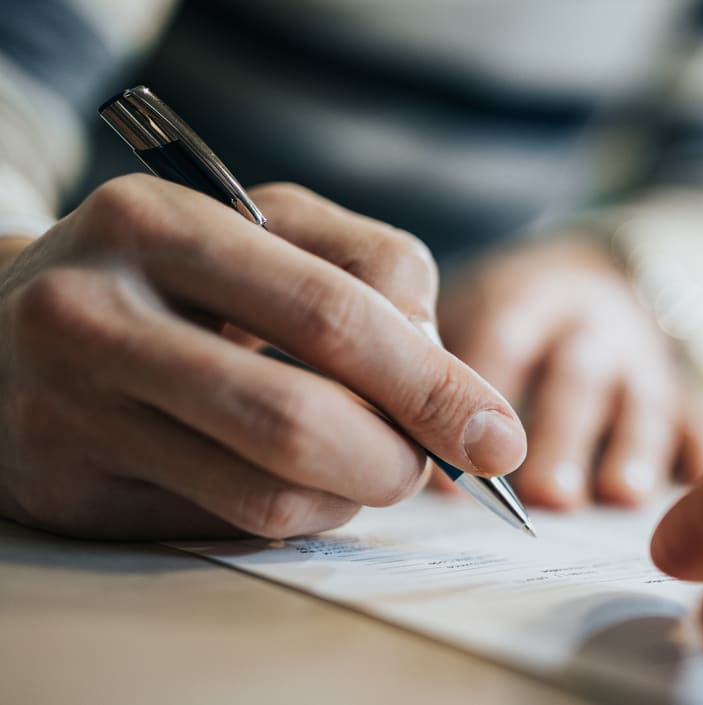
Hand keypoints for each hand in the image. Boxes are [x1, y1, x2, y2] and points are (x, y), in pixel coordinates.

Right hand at [0, 176, 525, 538]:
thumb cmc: (171, 273)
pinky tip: (292, 478)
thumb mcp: (266, 227)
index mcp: (157, 226)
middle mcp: (95, 316)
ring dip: (352, 495)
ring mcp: (70, 413)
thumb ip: (373, 272)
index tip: (497, 433)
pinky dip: (294, 514)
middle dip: (399, 457)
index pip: (332, 313)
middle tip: (428, 464)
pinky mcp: (69, 491)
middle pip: (300, 420)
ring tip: (361, 463)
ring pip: (268, 493)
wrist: (5, 326)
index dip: (433, 384)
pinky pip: (226, 527)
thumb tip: (449, 379)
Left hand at [439, 239, 702, 508]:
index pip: (503, 339)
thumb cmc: (512, 315)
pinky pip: (694, 413)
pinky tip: (698, 477)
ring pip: (643, 399)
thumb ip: (438, 367)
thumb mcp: (472, 311)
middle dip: (563, 435)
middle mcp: (590, 324)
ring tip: (619, 496)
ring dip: (633, 446)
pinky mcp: (680, 387)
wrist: (599, 272)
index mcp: (529, 299)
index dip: (478, 396)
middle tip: (545, 495)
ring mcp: (642, 357)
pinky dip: (697, 443)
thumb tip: (389, 450)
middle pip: (577, 376)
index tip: (452, 465)